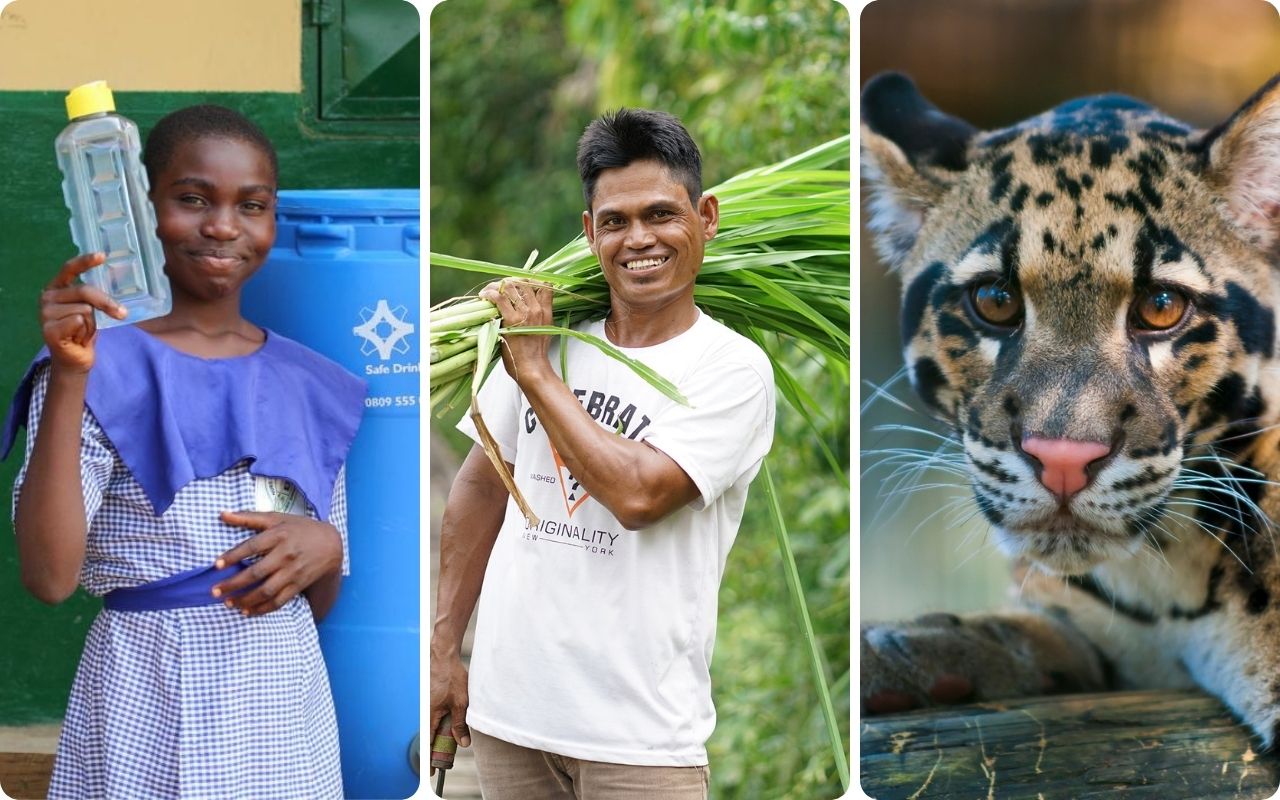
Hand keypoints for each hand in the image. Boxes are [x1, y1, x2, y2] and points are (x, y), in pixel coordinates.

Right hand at [40, 252, 127, 372]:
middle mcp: (47, 297)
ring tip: (83, 332)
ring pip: (85, 310)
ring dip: (92, 324)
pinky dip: (86, 332)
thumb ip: (94, 297)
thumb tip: (116, 288)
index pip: (69, 269)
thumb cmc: (83, 331)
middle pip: (84, 291)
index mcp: (57, 287)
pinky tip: (77, 339)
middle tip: (121, 314)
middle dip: (106, 303)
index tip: (103, 255)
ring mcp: (45, 313)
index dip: (85, 261)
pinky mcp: (49, 330)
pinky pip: (79, 322)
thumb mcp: (91, 310)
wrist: (75, 360)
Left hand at [212, 511, 342, 615]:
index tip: (216, 565)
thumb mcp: (277, 518)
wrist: (331, 544)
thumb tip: (222, 514)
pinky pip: (279, 601)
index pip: (252, 547)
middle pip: (256, 573)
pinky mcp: (298, 585)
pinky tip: (247, 611)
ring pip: (266, 591)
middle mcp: (286, 554)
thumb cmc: (300, 528)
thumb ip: (249, 517)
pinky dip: (262, 609)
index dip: (233, 556)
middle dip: (233, 584)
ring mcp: (293, 572)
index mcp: (279, 535)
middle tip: (215, 591)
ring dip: (245, 600)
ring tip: (228, 603)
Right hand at [429, 652, 471, 774]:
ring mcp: (423, 703)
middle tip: (442, 755)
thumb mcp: (461, 702)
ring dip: (436, 731)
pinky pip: (429, 713)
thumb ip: (460, 724)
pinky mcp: (426, 696)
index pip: (426, 743)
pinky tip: (446, 715)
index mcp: (429, 714)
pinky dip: (436, 719)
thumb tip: (463, 743)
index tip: (429, 770)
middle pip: (426, 735)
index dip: (428, 758)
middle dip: (434, 746)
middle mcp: (423, 710)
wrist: (443, 655)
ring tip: (447, 734)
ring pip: (428, 723)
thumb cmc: (451, 676)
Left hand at [478, 278, 553, 381]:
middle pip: (523, 282)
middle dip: (508, 282)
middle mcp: (536, 309)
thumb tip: (528, 306)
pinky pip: (499, 298)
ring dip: (495, 286)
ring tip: (487, 292)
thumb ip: (539, 315)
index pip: (543, 285)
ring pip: (510, 286)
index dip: (527, 281)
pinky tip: (484, 297)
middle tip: (497, 288)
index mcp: (546, 311)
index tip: (516, 285)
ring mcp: (524, 313)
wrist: (532, 368)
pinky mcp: (511, 320)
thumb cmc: (535, 354)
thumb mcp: (544, 330)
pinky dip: (489, 294)